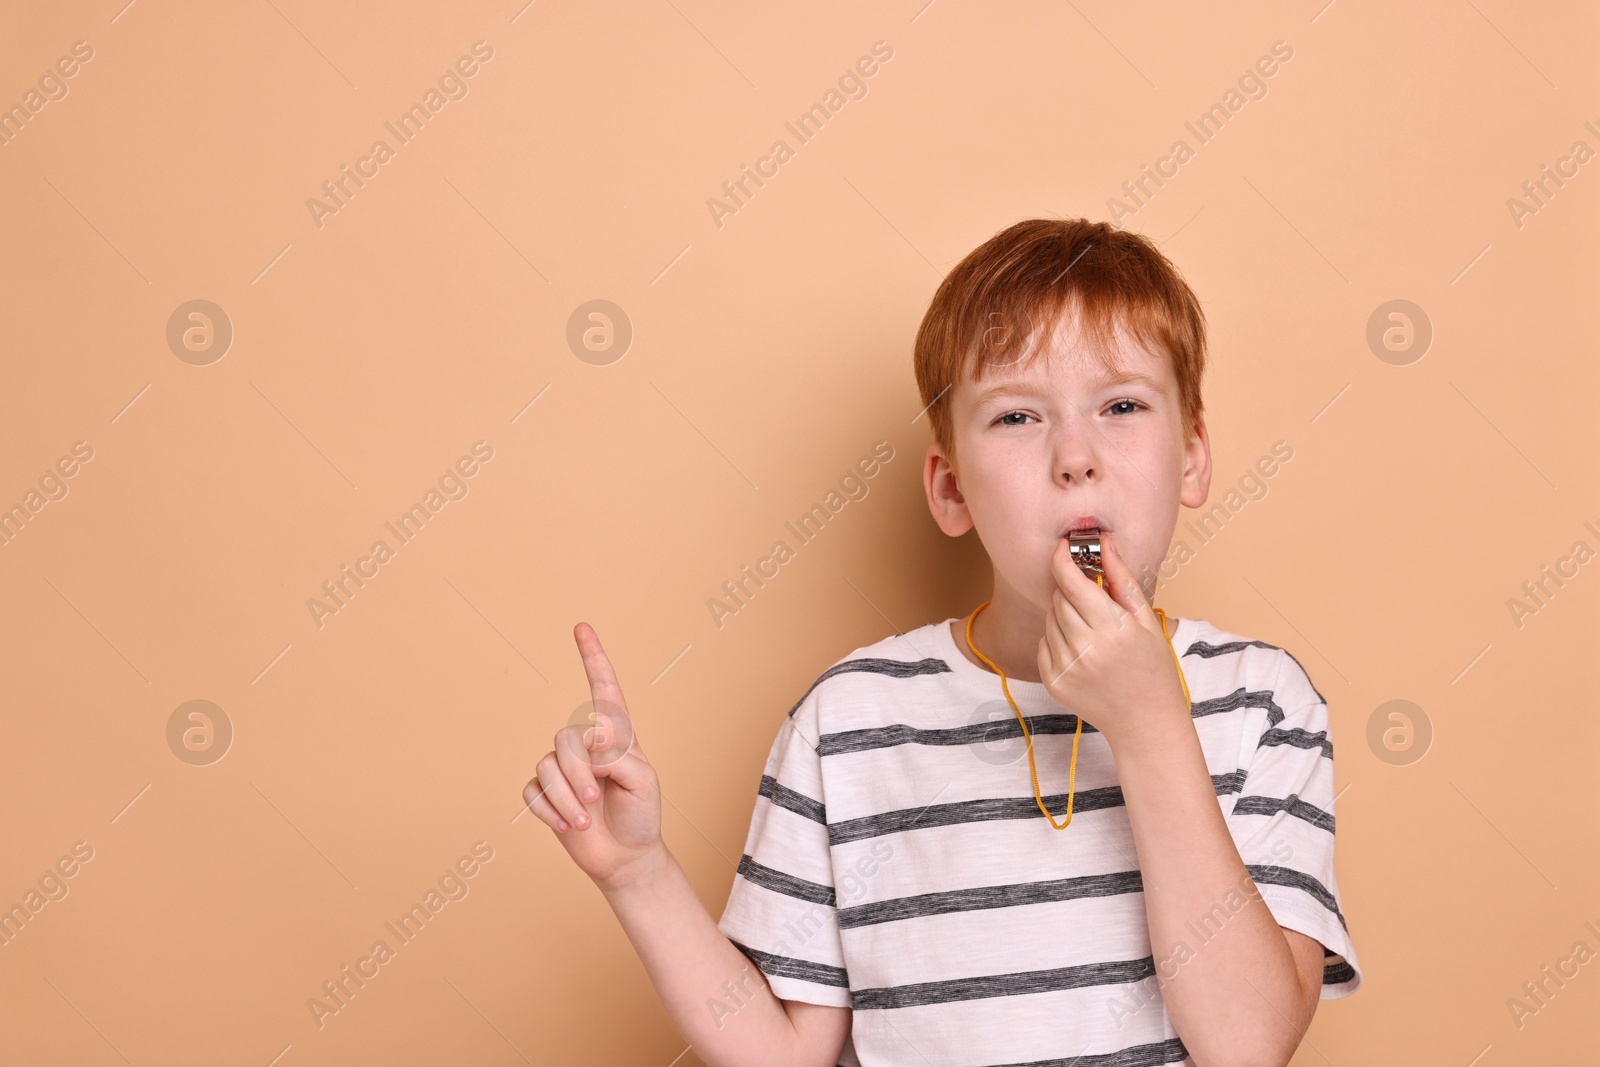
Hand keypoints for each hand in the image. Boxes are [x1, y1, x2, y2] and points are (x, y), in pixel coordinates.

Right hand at [524, 622, 665, 890]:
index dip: (593, 658)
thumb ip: (618, 754)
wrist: (626, 856)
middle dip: (577, 773)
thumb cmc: (641, 814)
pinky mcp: (545, 793)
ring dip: (565, 797)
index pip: (603, 690)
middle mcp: (586, 745)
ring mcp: (563, 768)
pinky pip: (533, 792)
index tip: (581, 627)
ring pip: (547, 766)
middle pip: (565, 739)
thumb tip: (585, 742)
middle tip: (592, 799)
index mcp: (616, 735)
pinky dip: (551, 812)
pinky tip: (568, 825)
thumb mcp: (644, 780)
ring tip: (583, 820)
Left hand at [1037, 531, 1189, 745]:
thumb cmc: (1153, 667)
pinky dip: (1057, 640)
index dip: (1062, 560)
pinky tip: (1083, 652)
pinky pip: (1044, 643)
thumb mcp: (1145, 620)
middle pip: (1059, 599)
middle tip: (1094, 604)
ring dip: (1065, 617)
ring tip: (1092, 633)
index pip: (1072, 583)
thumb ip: (1122, 579)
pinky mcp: (1054, 682)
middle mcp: (1086, 648)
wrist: (1146, 721)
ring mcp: (1067, 667)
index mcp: (1113, 629)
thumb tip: (1103, 542)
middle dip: (1072, 592)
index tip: (1062, 547)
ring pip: (1049, 620)